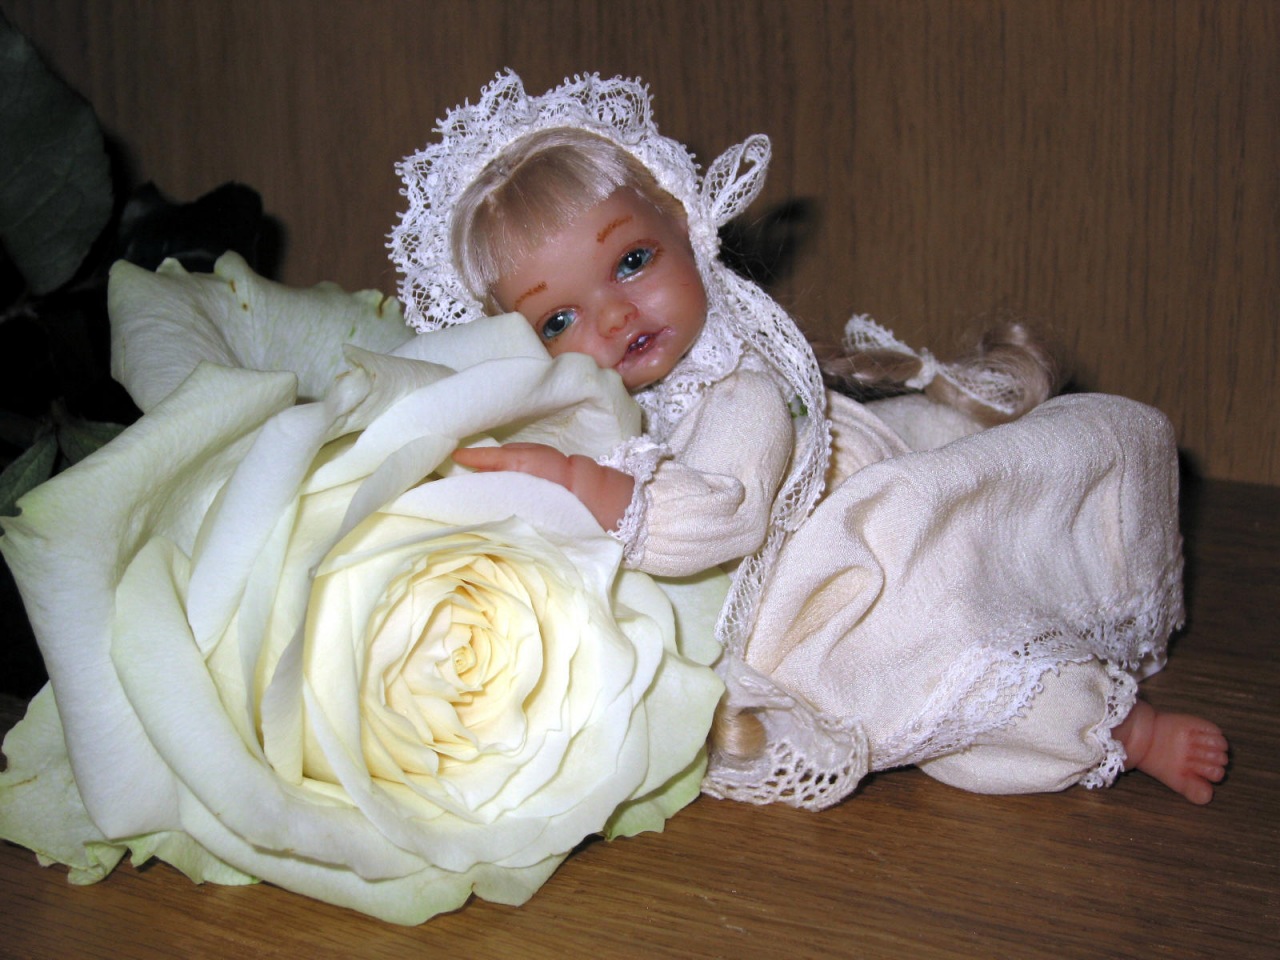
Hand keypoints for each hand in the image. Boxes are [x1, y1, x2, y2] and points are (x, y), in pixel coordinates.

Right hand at [453, 443, 634, 532]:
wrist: (658, 524)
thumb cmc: (618, 535)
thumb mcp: (579, 537)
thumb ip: (545, 527)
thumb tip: (507, 526)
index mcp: (570, 480)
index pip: (525, 463)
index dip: (492, 460)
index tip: (461, 458)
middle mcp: (572, 467)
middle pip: (527, 456)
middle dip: (494, 459)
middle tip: (462, 465)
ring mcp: (578, 467)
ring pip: (536, 460)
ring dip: (509, 465)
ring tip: (480, 474)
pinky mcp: (582, 474)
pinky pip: (546, 468)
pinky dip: (526, 471)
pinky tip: (511, 482)